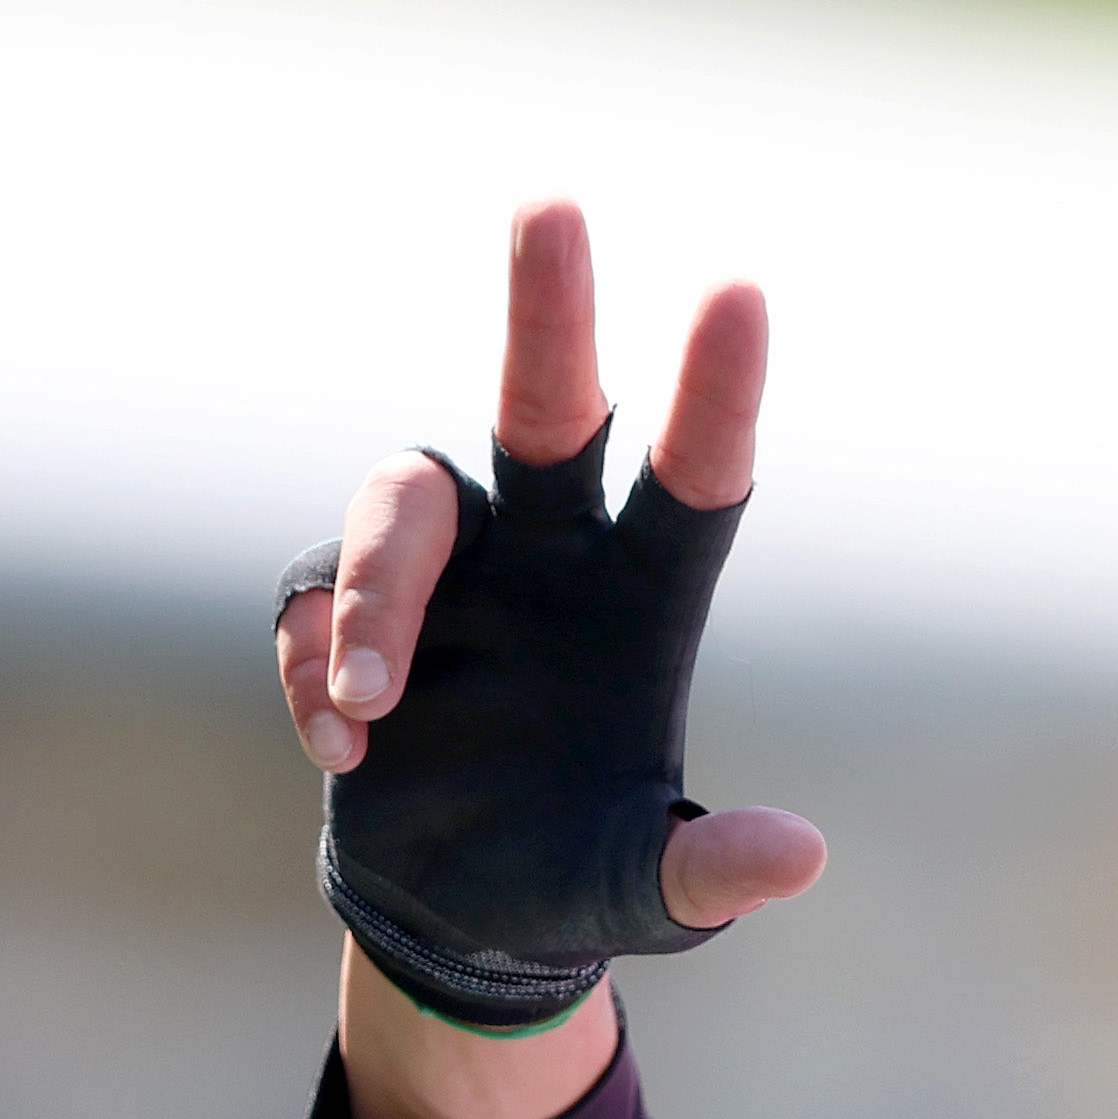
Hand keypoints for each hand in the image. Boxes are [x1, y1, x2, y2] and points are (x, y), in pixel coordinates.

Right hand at [276, 201, 825, 947]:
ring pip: (405, 499)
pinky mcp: (348, 607)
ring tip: (373, 709)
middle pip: (548, 407)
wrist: (456, 914)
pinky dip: (319, 666)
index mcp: (645, 606)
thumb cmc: (574, 883)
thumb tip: (801, 859)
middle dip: (550, 308)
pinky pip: (316, 594)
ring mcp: (448, 575)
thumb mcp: (651, 897)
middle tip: (553, 203)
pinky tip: (344, 750)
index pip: (696, 480)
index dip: (714, 393)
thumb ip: (712, 874)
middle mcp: (551, 560)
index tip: (738, 289)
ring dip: (379, 595)